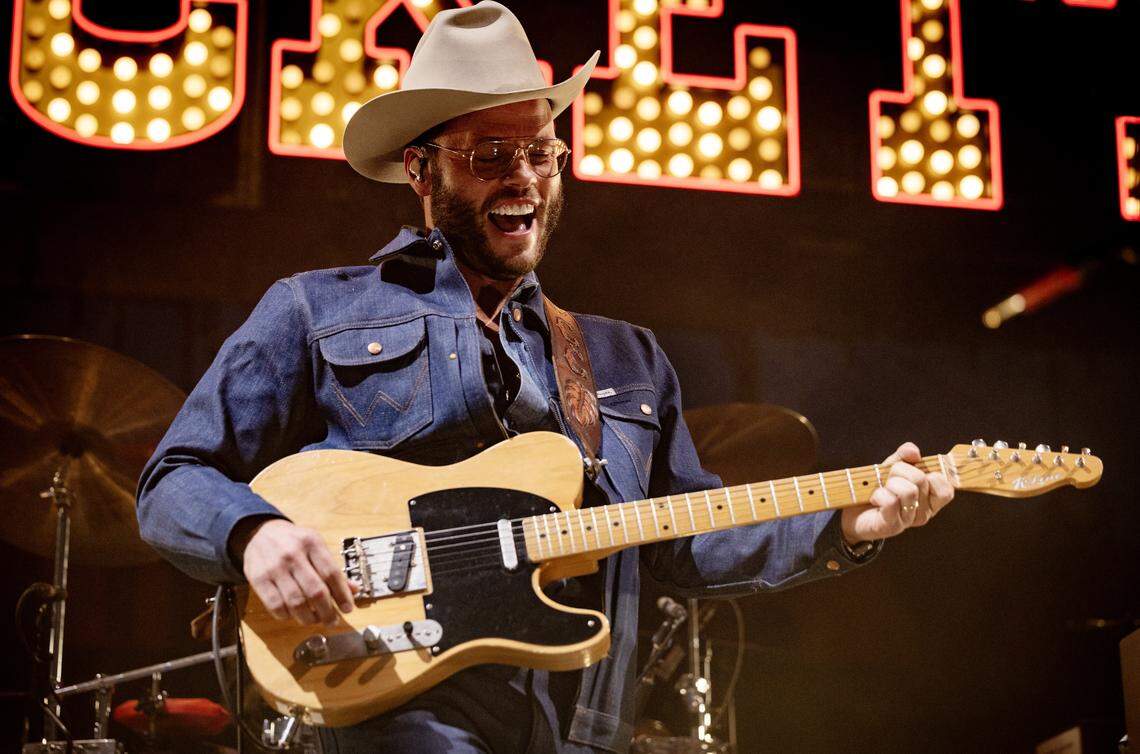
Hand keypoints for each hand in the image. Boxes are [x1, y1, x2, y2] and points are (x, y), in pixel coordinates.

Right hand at [237, 519, 358, 624]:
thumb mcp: (316, 545)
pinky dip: (287, 616)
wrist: (260, 533)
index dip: (342, 595)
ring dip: (309, 618)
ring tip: (315, 620)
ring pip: (296, 602)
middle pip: (315, 591)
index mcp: (312, 543)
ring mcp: (274, 568)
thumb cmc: (294, 542)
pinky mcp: (258, 579)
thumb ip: (333, 568)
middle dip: (327, 612)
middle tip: (333, 621)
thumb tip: (354, 589)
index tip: (348, 609)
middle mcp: (293, 554)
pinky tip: (293, 615)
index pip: (331, 573)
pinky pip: (276, 606)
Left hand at [840, 442, 953, 543]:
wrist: (853, 511)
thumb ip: (905, 456)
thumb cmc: (877, 488)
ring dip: (890, 483)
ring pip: (909, 490)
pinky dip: (879, 494)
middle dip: (900, 470)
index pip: (945, 488)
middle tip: (889, 479)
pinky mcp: (891, 526)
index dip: (931, 473)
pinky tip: (874, 498)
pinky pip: (891, 502)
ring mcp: (908, 520)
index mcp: (930, 500)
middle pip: (921, 479)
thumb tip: (913, 451)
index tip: (913, 470)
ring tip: (881, 488)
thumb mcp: (892, 468)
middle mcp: (924, 513)